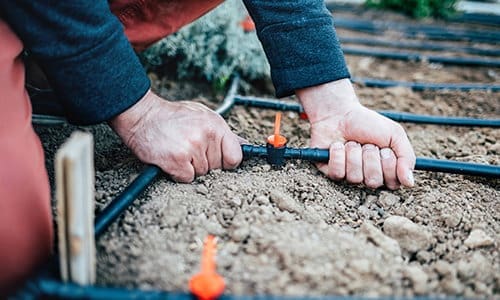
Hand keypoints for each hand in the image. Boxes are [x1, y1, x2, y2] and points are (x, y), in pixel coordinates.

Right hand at [110, 90, 242, 181]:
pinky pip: (187, 178)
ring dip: (190, 168)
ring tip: (178, 150)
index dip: (226, 162)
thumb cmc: (172, 117)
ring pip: (202, 174)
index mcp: (216, 125)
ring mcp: (192, 148)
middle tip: (188, 148)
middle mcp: (206, 136)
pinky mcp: (177, 160)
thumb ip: (223, 133)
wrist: (142, 116)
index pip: (236, 157)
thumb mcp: (202, 116)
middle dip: (205, 163)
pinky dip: (178, 173)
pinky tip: (171, 159)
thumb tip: (245, 145)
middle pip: (217, 168)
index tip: (217, 159)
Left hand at [296, 79, 414, 188]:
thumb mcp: (395, 135)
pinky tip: (337, 145)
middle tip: (367, 144)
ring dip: (354, 154)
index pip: (393, 183)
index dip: (389, 165)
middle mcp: (367, 176)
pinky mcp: (331, 172)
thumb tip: (410, 183)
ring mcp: (348, 175)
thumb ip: (407, 158)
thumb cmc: (368, 124)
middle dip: (371, 157)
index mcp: (385, 170)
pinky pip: (338, 174)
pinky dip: (338, 155)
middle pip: (374, 182)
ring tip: (351, 142)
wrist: (339, 112)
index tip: (385, 149)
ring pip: (355, 178)